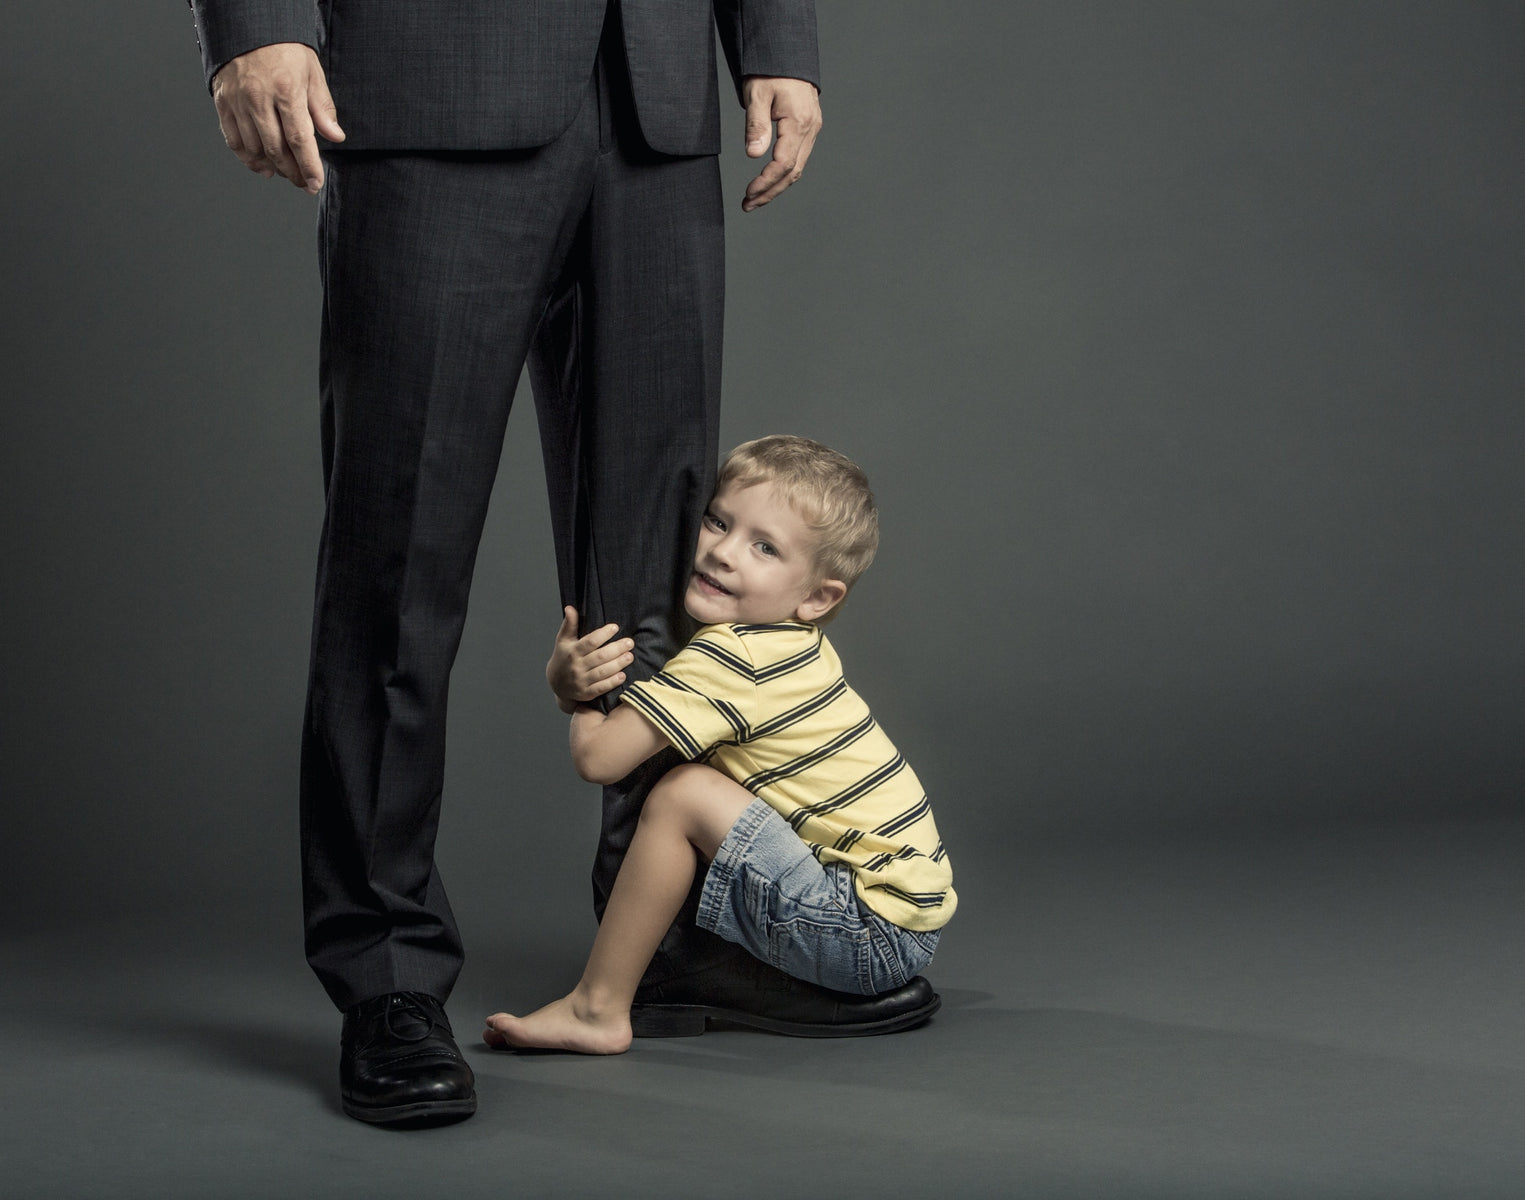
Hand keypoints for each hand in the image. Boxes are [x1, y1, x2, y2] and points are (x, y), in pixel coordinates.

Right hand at [211, 42, 344, 193]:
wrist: (248, 25)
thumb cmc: (284, 48)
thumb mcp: (312, 72)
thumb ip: (322, 107)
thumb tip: (335, 136)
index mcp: (286, 90)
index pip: (299, 140)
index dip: (308, 167)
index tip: (315, 184)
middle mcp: (259, 98)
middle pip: (276, 149)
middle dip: (293, 172)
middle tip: (304, 183)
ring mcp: (238, 101)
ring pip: (254, 148)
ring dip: (272, 167)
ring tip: (286, 174)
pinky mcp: (223, 101)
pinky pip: (233, 138)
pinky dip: (247, 157)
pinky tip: (261, 166)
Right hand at [547, 607, 634, 714]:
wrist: (556, 683)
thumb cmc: (563, 657)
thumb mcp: (563, 640)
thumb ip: (569, 624)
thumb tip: (570, 608)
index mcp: (572, 651)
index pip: (589, 642)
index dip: (603, 634)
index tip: (615, 627)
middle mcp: (576, 666)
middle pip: (599, 657)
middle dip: (616, 649)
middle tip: (630, 642)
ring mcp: (581, 681)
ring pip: (602, 672)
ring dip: (618, 664)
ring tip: (630, 656)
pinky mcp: (586, 693)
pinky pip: (601, 688)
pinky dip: (612, 682)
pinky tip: (623, 675)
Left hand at [740, 76, 821, 211]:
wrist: (787, 54)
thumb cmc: (769, 71)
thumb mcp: (756, 94)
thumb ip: (756, 125)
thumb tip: (754, 155)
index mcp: (798, 122)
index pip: (783, 164)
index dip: (765, 182)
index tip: (748, 193)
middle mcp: (810, 129)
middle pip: (792, 172)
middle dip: (770, 192)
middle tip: (748, 205)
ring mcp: (812, 130)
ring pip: (797, 168)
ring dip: (776, 186)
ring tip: (754, 199)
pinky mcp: (809, 129)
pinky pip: (798, 158)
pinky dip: (783, 174)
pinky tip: (768, 181)